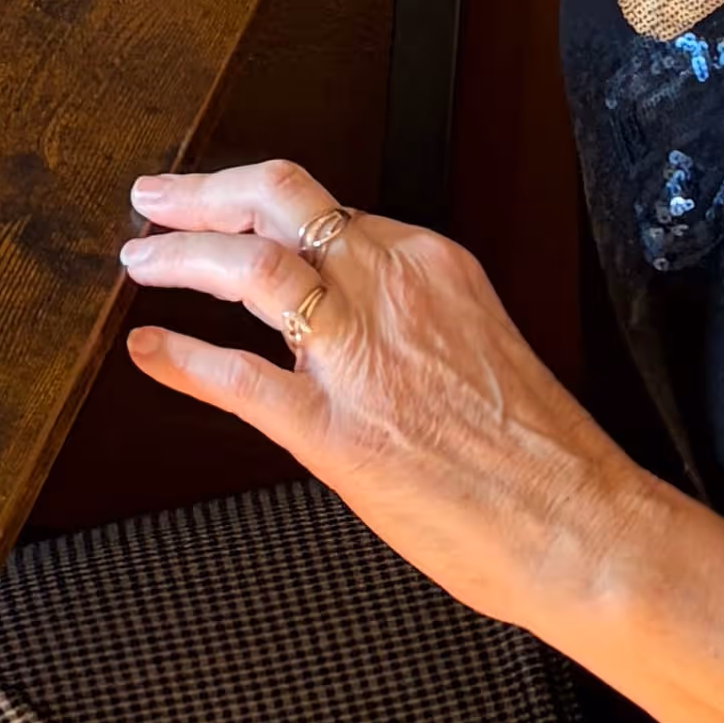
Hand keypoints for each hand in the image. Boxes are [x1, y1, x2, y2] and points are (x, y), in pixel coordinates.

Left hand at [116, 160, 629, 636]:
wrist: (582, 528)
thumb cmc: (540, 455)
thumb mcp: (475, 341)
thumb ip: (406, 316)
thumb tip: (339, 319)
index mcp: (431, 266)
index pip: (323, 205)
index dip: (254, 201)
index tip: (220, 205)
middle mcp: (392, 291)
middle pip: (278, 200)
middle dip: (202, 194)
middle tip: (152, 199)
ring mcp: (362, 358)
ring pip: (250, 267)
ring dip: (181, 256)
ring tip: (141, 259)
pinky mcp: (338, 433)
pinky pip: (238, 380)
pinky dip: (182, 358)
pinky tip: (150, 351)